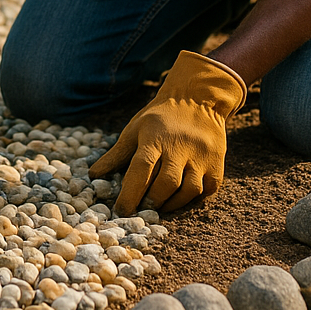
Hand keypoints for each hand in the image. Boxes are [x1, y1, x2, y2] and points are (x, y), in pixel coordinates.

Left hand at [88, 51, 245, 214]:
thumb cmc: (160, 118)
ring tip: (159, 207)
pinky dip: (193, 200)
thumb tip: (93, 174)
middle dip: (152, 201)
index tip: (121, 210)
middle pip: (167, 183)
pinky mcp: (217, 163)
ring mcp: (202, 155)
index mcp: (155, 136)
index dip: (131, 193)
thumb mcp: (135, 128)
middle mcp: (180, 146)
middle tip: (142, 210)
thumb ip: (117, 153)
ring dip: (172, 204)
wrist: (198, 99)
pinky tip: (180, 199)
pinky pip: (207, 190)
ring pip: (189, 190)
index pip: (141, 168)